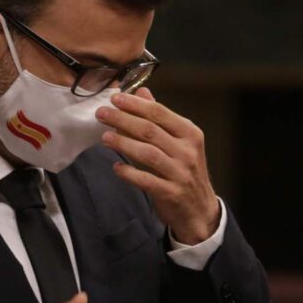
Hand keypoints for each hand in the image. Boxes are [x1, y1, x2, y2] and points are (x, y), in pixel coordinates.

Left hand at [96, 87, 220, 243]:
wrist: (200, 209)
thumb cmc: (185, 171)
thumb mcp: (180, 142)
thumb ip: (160, 118)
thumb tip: (142, 93)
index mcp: (190, 134)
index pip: (160, 113)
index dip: (135, 105)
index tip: (115, 98)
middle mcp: (187, 151)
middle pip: (150, 130)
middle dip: (123, 120)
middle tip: (102, 114)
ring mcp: (180, 173)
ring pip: (148, 153)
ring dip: (123, 143)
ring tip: (105, 137)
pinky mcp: (171, 193)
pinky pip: (146, 180)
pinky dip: (129, 173)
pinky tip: (116, 167)